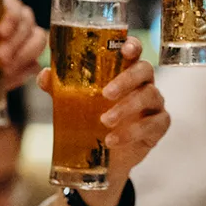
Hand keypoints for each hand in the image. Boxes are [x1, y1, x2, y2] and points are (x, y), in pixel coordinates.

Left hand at [0, 0, 45, 150]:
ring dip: (24, 54)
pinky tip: (8, 77)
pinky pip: (36, 63)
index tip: (1, 32)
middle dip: (16, 40)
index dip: (11, 15)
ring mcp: (23, 41)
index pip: (11, 3)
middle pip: (27, 21)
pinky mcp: (28, 62)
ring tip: (4, 68)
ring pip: (38, 39)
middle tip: (0, 56)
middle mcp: (13, 21)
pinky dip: (24, 70)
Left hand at [35, 36, 169, 205]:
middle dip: (126, 80)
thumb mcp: (73, 104)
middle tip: (105, 94)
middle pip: (144, 70)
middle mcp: (143, 83)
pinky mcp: (159, 125)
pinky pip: (153, 124)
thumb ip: (61, 89)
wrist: (103, 159)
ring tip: (104, 121)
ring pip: (150, 96)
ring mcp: (154, 104)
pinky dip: (132, 132)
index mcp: (125, 71)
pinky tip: (112, 140)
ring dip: (126, 108)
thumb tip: (46, 75)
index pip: (134, 51)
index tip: (125, 49)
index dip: (132, 46)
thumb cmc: (92, 121)